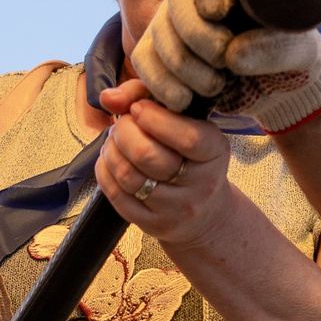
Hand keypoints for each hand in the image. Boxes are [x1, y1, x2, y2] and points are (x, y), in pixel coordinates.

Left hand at [96, 98, 235, 250]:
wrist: (204, 211)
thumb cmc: (189, 154)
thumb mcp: (186, 121)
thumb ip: (147, 96)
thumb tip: (108, 97)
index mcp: (215, 152)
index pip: (188, 137)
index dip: (155, 118)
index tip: (138, 107)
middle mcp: (201, 184)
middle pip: (147, 156)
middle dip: (124, 132)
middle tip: (122, 123)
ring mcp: (177, 208)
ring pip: (128, 176)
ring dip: (111, 150)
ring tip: (114, 140)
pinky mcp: (154, 224)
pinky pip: (117, 196)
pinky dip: (105, 171)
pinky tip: (110, 160)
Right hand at [120, 0, 320, 133]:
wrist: (276, 85)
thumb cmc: (292, 55)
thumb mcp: (299, 51)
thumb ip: (274, 48)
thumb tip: (232, 55)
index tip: (219, 13)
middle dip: (196, 35)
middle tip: (223, 62)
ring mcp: (175, 16)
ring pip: (159, 32)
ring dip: (184, 66)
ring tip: (215, 87)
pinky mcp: (161, 48)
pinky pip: (144, 59)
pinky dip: (161, 83)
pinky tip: (185, 99)